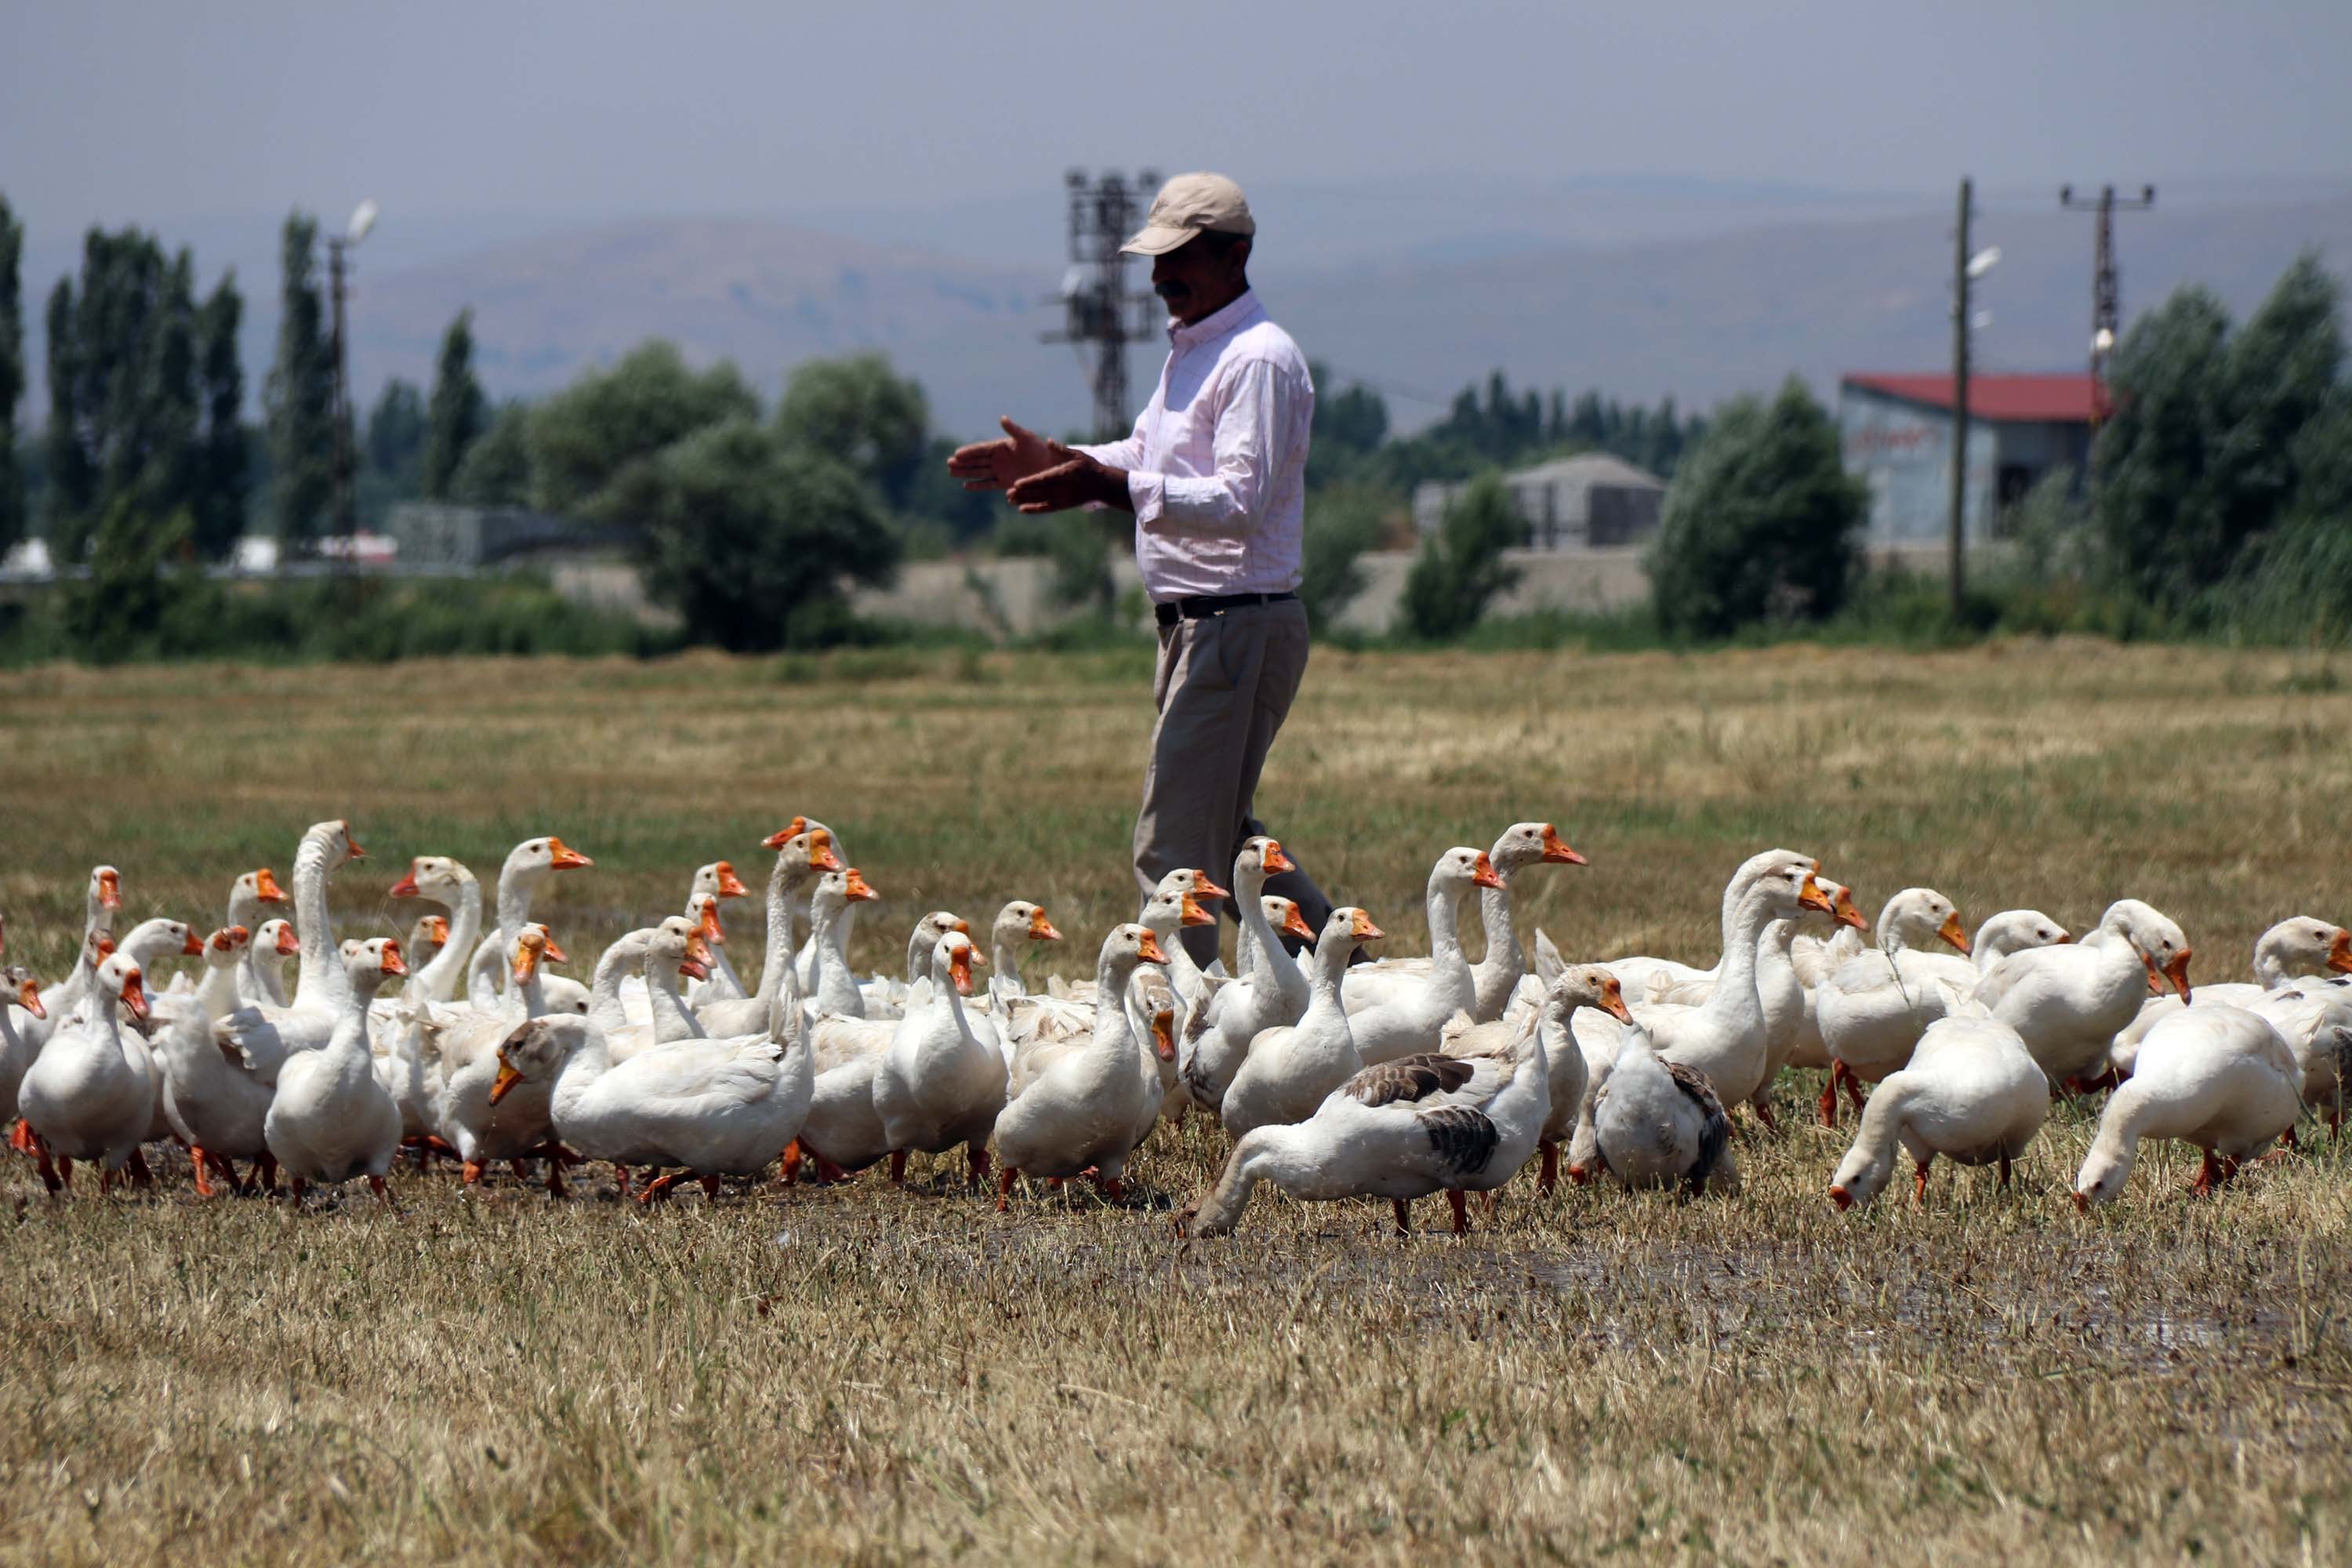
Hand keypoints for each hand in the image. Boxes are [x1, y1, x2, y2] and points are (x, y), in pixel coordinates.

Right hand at [946, 416, 1062, 491]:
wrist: (1050, 465)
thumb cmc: (1039, 448)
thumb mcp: (1026, 437)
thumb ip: (1013, 429)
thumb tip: (1002, 418)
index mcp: (1001, 446)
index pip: (981, 449)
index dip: (969, 452)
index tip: (956, 453)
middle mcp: (998, 459)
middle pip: (976, 461)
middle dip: (962, 463)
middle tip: (948, 463)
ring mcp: (1001, 471)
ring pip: (979, 472)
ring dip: (966, 473)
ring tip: (951, 473)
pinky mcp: (1005, 482)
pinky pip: (989, 484)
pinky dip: (978, 485)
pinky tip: (966, 486)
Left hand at [1007, 451, 1131, 513]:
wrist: (1104, 486)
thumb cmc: (1089, 467)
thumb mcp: (1078, 455)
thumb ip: (1061, 450)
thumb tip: (1048, 441)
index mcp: (1065, 475)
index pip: (1044, 479)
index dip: (1029, 482)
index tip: (1016, 483)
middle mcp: (1063, 489)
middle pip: (1039, 492)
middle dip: (1023, 493)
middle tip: (1008, 493)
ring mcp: (1063, 499)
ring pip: (1041, 501)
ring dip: (1025, 501)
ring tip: (1010, 500)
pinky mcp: (1064, 505)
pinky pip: (1047, 508)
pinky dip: (1034, 509)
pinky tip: (1022, 509)